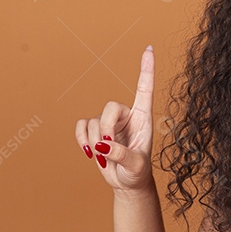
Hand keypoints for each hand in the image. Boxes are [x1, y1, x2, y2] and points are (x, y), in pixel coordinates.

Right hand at [75, 46, 155, 191]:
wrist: (127, 183)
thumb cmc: (137, 173)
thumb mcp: (136, 166)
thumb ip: (123, 155)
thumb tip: (103, 145)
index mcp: (144, 118)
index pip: (145, 89)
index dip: (146, 69)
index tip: (149, 48)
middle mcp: (127, 116)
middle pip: (110, 106)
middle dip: (106, 128)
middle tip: (108, 149)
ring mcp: (110, 122)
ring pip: (94, 120)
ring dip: (95, 140)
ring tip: (105, 158)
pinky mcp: (95, 130)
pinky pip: (81, 125)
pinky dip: (82, 139)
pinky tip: (90, 152)